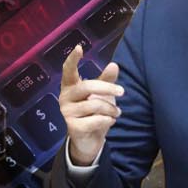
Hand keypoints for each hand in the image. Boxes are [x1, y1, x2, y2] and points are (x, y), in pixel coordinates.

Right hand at [59, 45, 122, 165]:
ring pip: (95, 104)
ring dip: (111, 109)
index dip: (73, 59)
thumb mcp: (102, 95)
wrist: (89, 140)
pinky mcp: (73, 127)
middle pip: (87, 86)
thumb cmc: (94, 112)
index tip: (79, 47)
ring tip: (116, 112)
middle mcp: (65, 98)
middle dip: (107, 88)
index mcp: (70, 87)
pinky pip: (96, 119)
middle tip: (122, 91)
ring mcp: (67, 113)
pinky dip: (108, 120)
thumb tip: (114, 65)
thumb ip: (106, 80)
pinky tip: (109, 122)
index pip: (68, 70)